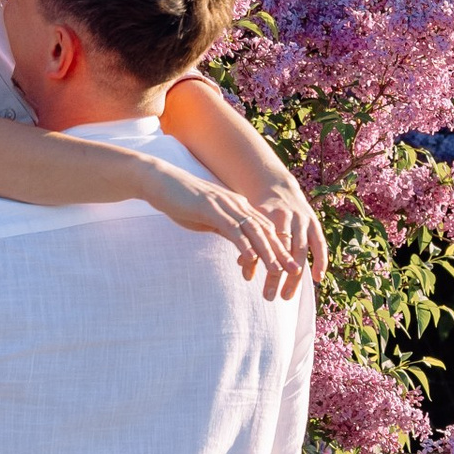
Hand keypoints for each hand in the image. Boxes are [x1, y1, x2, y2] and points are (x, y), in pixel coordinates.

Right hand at [143, 163, 312, 297]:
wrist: (160, 182)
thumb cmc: (181, 201)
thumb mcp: (207, 219)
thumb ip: (223, 229)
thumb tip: (235, 245)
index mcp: (237, 206)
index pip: (264, 229)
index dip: (279, 247)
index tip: (290, 265)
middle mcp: (236, 204)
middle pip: (265, 231)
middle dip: (281, 252)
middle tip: (294, 271)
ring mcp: (224, 206)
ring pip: (253, 231)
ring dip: (267, 252)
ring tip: (278, 270)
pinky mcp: (210, 209)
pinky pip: (231, 229)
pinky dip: (243, 244)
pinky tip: (251, 259)